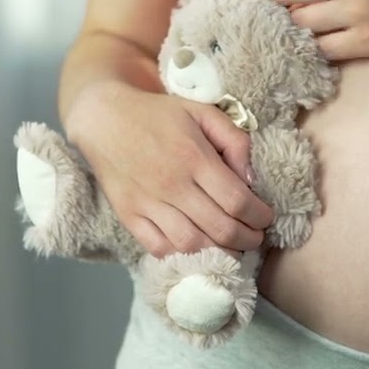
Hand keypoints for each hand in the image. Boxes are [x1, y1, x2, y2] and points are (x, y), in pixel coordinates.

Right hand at [65, 82, 274, 257]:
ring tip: (232, 248)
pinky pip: (159, 249)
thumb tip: (252, 179)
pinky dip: (183, 256)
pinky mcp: (129, 216)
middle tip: (255, 238)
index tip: (266, 218)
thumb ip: (235, 140)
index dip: (259, 217)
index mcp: (194, 157)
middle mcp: (172, 184)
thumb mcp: (202, 112)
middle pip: (220, 228)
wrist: (103, 119)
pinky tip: (199, 250)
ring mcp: (148, 203)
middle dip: (247, 240)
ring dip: (220, 254)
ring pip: (193, 245)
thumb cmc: (158, 114)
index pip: (238, 201)